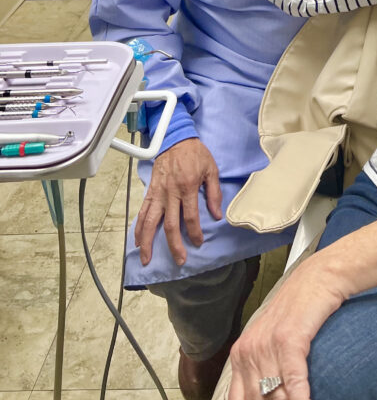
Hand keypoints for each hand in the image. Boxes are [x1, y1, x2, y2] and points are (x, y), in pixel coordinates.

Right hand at [135, 138, 222, 266]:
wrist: (175, 139)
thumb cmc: (195, 153)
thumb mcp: (211, 169)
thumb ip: (214, 193)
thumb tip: (216, 215)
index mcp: (187, 187)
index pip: (190, 216)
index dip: (194, 232)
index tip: (198, 244)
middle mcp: (170, 193)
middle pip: (170, 224)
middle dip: (174, 245)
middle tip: (179, 260)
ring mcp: (158, 193)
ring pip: (150, 221)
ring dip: (148, 241)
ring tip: (146, 258)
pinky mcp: (150, 191)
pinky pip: (142, 212)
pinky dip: (138, 227)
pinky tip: (137, 240)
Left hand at [228, 255, 346, 399]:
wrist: (318, 277)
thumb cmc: (298, 310)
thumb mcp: (270, 341)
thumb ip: (261, 369)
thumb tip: (266, 397)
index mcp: (241, 353)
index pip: (238, 399)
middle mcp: (249, 351)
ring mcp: (267, 345)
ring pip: (275, 397)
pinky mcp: (289, 340)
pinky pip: (293, 381)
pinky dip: (300, 398)